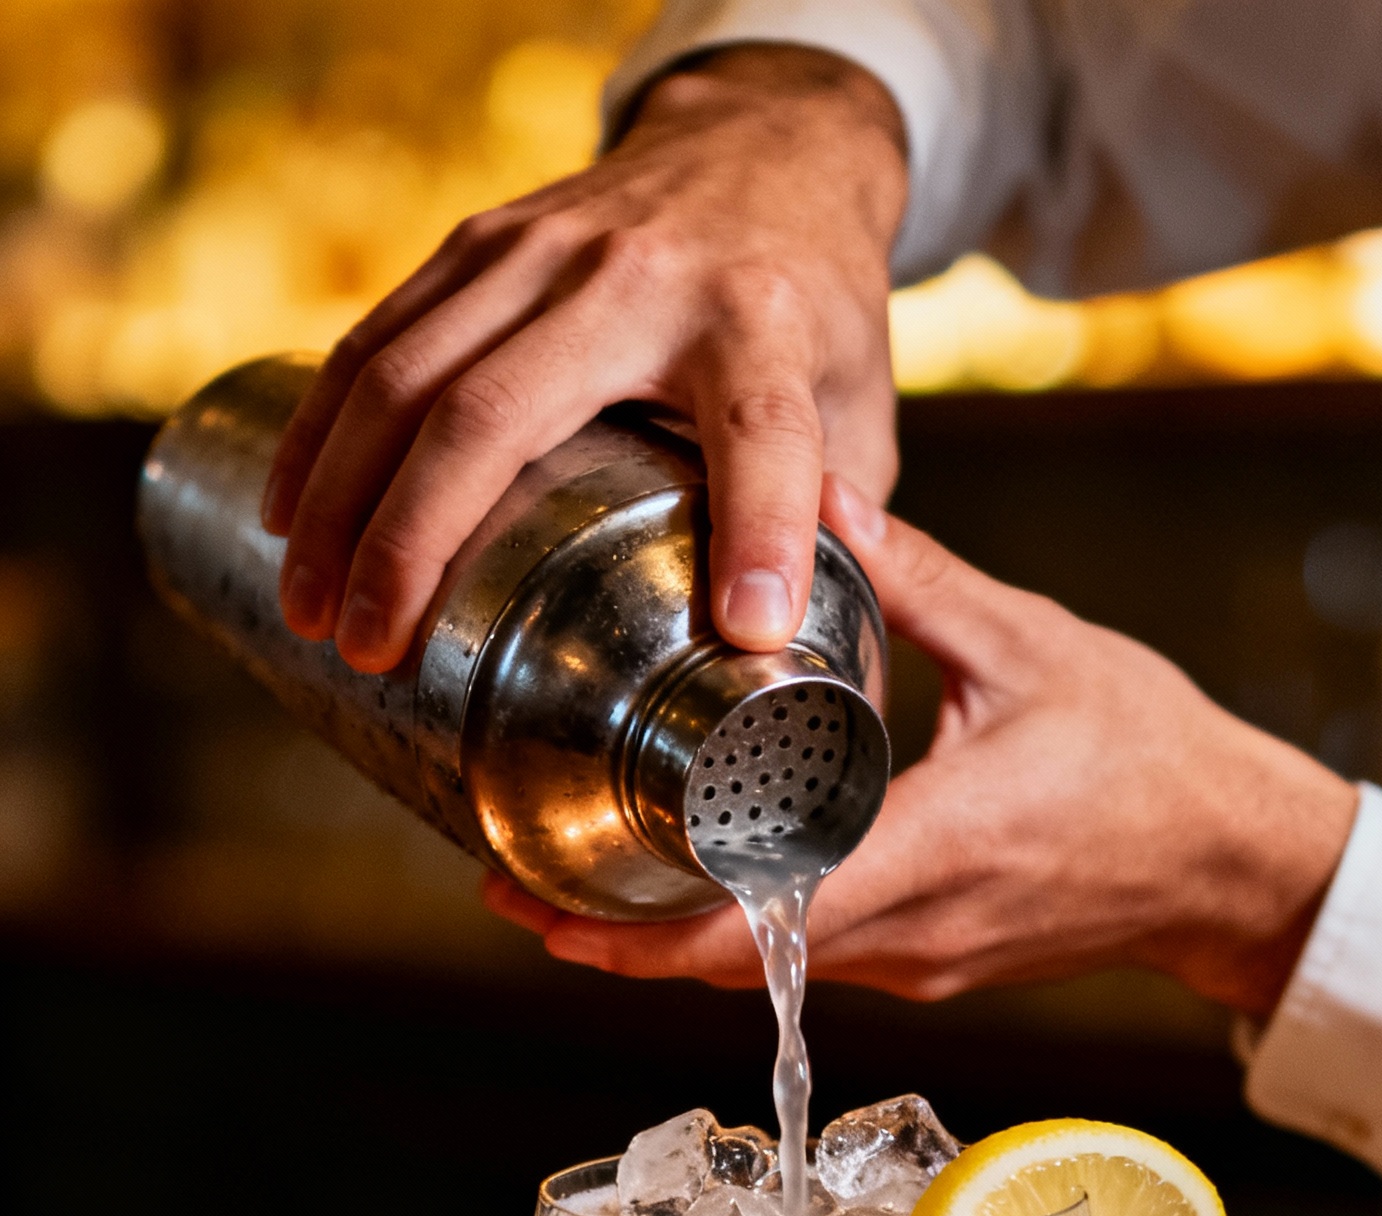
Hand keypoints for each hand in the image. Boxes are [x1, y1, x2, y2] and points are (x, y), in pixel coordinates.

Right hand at [262, 46, 905, 673]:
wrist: (765, 145)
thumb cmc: (811, 309)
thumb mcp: (862, 414)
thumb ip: (844, 536)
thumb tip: (801, 673)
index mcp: (763, 325)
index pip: (766, 432)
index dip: (763, 531)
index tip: (747, 631)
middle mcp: (640, 277)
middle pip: (498, 412)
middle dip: (414, 543)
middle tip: (373, 648)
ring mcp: (544, 248)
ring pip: (406, 374)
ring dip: (339, 499)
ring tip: (311, 610)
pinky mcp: (481, 240)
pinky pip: (375, 337)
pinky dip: (321, 431)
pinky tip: (288, 513)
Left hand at [487, 476, 1357, 1019]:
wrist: (1234, 861)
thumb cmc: (1150, 755)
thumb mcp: (1025, 646)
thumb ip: (910, 575)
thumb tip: (810, 488)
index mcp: (930, 852)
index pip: (748, 927)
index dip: (629, 932)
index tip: (536, 904)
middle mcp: (911, 931)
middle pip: (728, 965)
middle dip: (616, 936)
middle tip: (512, 887)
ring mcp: (919, 962)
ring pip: (764, 968)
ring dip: (671, 936)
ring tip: (578, 879)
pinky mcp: (930, 963)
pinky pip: (812, 955)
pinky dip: (741, 928)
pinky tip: (695, 876)